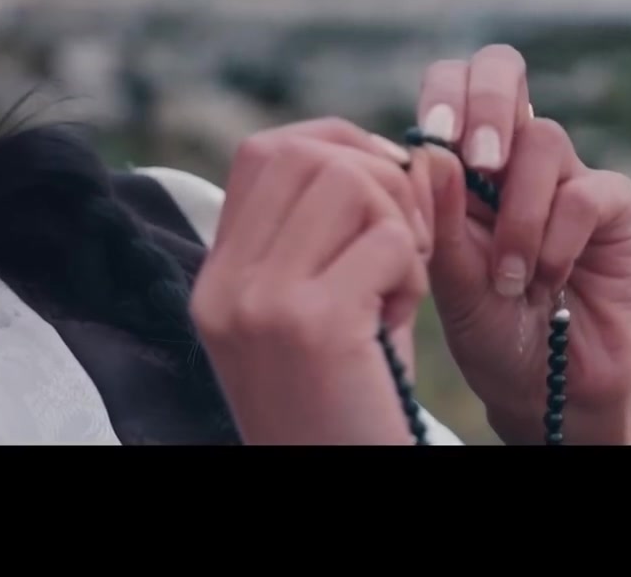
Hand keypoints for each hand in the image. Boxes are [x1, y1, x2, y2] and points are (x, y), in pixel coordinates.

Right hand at [191, 118, 434, 444]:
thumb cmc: (346, 405)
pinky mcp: (313, 325)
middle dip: (378, 178)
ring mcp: (261, 303)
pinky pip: (388, 241)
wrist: (336, 483)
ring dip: (397, 223)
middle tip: (403, 239)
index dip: (336, 147)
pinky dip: (413, 272)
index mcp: (217, 277)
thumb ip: (326, 235)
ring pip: (348, 183)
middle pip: (306, 153)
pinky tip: (398, 319)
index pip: (264, 152)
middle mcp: (225, 284)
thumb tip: (395, 151)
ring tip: (398, 282)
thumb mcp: (312, 313)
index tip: (382, 191)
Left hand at [416, 45, 630, 444]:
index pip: (450, 81)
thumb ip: (436, 214)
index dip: (445, 92)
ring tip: (510, 277)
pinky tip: (549, 280)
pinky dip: (558, 240)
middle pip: (503, 68)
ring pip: (543, 139)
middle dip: (486, 106)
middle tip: (478, 164)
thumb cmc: (485, 324)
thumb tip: (431, 149)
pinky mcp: (614, 205)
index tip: (434, 139)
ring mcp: (565, 174)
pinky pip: (586, 194)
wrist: (541, 384)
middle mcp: (512, 153)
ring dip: (520, 215)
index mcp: (460, 157)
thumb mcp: (444, 273)